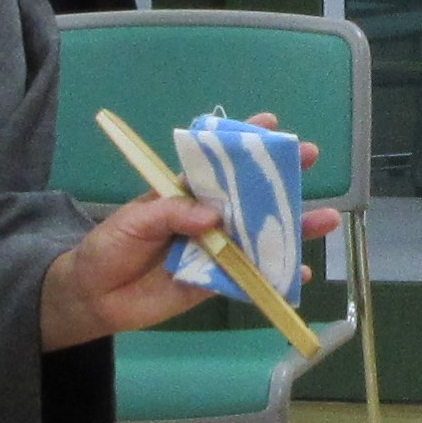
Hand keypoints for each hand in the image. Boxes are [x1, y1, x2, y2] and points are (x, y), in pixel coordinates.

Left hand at [40, 115, 339, 349]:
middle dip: (280, 178)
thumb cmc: (109, 247)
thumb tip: (215, 216)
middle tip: (309, 159)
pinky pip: (251, 278)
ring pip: (259, 235)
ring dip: (292, 228)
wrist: (95, 297)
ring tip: (326, 219)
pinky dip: (277, 277)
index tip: (270, 124)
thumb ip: (172, 214)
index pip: (217, 162)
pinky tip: (300, 275)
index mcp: (184, 193)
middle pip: (249, 196)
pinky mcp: (216, 282)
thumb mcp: (134, 221)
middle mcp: (207, 217)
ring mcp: (215, 249)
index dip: (242, 142)